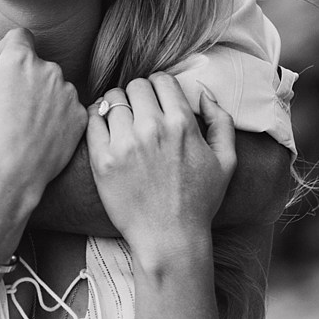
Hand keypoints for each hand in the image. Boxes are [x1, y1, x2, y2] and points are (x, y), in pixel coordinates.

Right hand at [0, 29, 84, 201]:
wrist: (10, 177)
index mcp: (21, 60)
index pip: (18, 37)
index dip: (3, 51)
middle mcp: (50, 70)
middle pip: (36, 63)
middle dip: (21, 77)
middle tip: (4, 105)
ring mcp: (69, 94)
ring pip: (53, 86)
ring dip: (39, 96)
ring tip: (21, 124)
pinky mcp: (80, 117)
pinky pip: (66, 108)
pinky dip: (55, 116)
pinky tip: (38, 134)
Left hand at [87, 74, 235, 259]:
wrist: (169, 238)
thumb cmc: (199, 202)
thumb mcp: (226, 161)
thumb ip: (221, 121)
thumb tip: (204, 93)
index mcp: (182, 124)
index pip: (161, 80)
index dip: (159, 87)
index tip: (157, 101)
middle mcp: (152, 129)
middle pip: (135, 86)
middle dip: (138, 95)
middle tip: (138, 111)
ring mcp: (124, 144)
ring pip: (112, 99)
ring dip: (116, 105)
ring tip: (121, 120)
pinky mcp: (102, 160)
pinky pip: (92, 120)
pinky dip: (96, 117)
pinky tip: (104, 128)